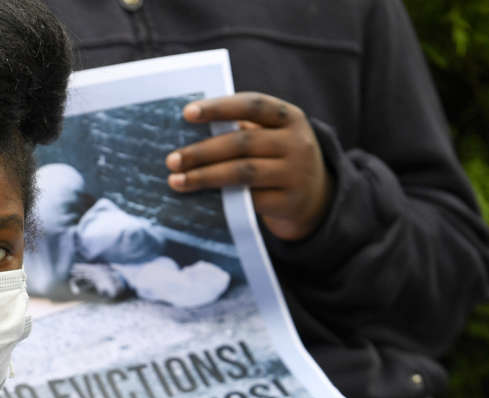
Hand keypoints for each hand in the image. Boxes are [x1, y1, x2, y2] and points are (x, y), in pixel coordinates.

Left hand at [166, 93, 331, 241]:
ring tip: (176, 180)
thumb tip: (190, 131)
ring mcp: (296, 173)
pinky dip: (222, 198)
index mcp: (290, 117)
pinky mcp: (288, 202)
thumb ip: (243, 129)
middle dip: (202, 151)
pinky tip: (200, 198)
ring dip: (205, 176)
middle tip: (172, 159)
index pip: (252, 105)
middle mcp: (297, 142)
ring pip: (242, 172)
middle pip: (242, 143)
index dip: (219, 108)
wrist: (316, 198)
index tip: (187, 114)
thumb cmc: (280, 158)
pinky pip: (249, 200)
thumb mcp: (272, 137)